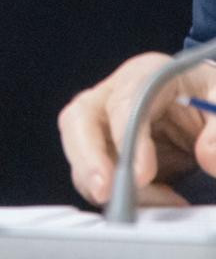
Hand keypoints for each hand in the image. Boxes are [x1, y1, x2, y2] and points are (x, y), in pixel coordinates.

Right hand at [58, 52, 215, 205]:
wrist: (209, 109)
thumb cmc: (212, 99)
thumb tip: (207, 156)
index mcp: (145, 75)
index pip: (121, 104)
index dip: (127, 140)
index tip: (142, 175)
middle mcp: (114, 96)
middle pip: (78, 120)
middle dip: (88, 159)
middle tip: (106, 193)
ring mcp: (106, 124)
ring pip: (81, 152)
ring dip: (104, 184)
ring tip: (154, 205)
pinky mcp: (109, 152)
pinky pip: (98, 175)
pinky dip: (120, 195)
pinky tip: (157, 203)